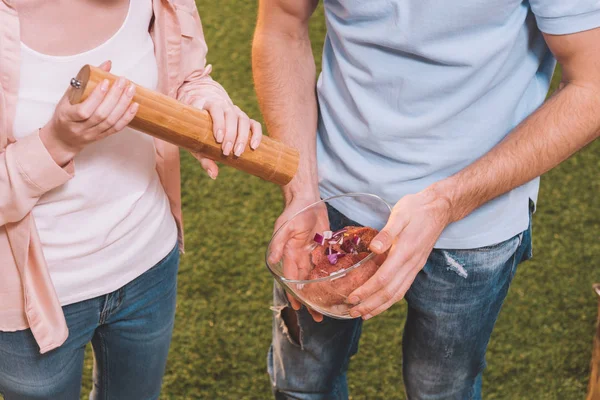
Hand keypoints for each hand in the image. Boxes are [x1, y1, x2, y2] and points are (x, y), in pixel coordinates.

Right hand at [40, 61, 137, 166]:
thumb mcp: (68, 97)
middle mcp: (80, 128)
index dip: (97, 96)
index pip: (84, 109)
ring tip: (131, 90)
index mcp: (67, 117)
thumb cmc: (65, 114)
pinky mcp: (102, 137)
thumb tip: (106, 64)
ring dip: (123, 105)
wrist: (64, 138)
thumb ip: (85, 81)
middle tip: (123, 82)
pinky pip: (117, 128)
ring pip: (111, 122)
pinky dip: (127, 117)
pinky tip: (134, 105)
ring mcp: (92, 134)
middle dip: (114, 97)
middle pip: (101, 115)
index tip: (106, 81)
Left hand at [190, 99, 261, 179]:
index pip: (216, 110)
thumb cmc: (200, 132)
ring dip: (242, 137)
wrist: (208, 116)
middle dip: (230, 135)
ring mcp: (237, 113)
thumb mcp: (197, 144)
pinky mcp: (246, 120)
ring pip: (243, 120)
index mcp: (211, 105)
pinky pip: (254, 124)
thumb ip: (204, 158)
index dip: (218, 123)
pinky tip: (254, 146)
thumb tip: (213, 175)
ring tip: (238, 152)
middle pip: (231, 116)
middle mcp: (226, 107)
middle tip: (227, 152)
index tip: (218, 139)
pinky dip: (256, 134)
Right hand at [268, 196, 327, 321]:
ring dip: (322, 291)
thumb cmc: (293, 211)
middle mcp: (300, 257)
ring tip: (330, 306)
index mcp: (290, 255)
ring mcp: (312, 253)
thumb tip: (273, 259)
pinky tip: (341, 285)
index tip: (300, 309)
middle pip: (305, 283)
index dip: (295, 295)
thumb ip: (279, 243)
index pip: (292, 280)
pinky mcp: (324, 246)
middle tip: (319, 317)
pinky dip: (332, 274)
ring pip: (317, 277)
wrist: (306, 197)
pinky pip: (328, 264)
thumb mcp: (285, 226)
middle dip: (311, 300)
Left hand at [347, 187, 451, 319]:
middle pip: (389, 292)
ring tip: (364, 314)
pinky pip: (403, 288)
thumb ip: (387, 233)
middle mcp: (411, 264)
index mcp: (405, 252)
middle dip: (370, 304)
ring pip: (398, 294)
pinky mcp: (416, 266)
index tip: (351, 298)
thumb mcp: (400, 214)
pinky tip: (380, 302)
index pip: (383, 278)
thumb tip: (374, 248)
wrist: (439, 207)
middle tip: (352, 313)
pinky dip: (390, 299)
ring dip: (380, 306)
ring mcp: (415, 267)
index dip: (367, 291)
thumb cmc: (416, 209)